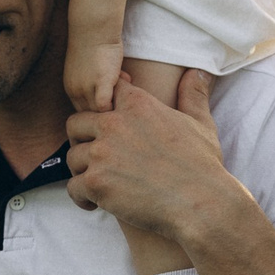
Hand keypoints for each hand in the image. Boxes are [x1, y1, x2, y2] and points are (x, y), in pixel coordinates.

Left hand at [65, 28, 124, 114]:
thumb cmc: (94, 42)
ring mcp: (86, 88)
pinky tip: (126, 79)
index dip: (99, 106)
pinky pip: (107, 107)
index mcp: (71, 89)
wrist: (93, 26)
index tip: (111, 91)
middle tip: (121, 86)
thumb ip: (95, 82)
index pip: (84, 113)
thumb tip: (112, 91)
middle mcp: (75, 91)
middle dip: (108, 105)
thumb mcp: (89, 67)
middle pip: (92, 116)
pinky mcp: (100, 83)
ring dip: (116, 101)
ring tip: (124, 80)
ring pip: (100, 113)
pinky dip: (119, 99)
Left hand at [66, 70, 233, 241]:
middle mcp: (114, 125)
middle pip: (75, 124)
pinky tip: (95, 203)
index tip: (108, 124)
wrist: (201, 203)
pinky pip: (72, 187)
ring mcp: (102, 154)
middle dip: (81, 140)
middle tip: (94, 157)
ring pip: (72, 157)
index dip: (104, 107)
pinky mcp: (96, 183)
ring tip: (98, 182)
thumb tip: (197, 71)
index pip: (106, 93)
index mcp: (138, 105)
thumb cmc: (203, 166)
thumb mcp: (201, 124)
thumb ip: (192, 96)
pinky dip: (81, 197)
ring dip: (82, 171)